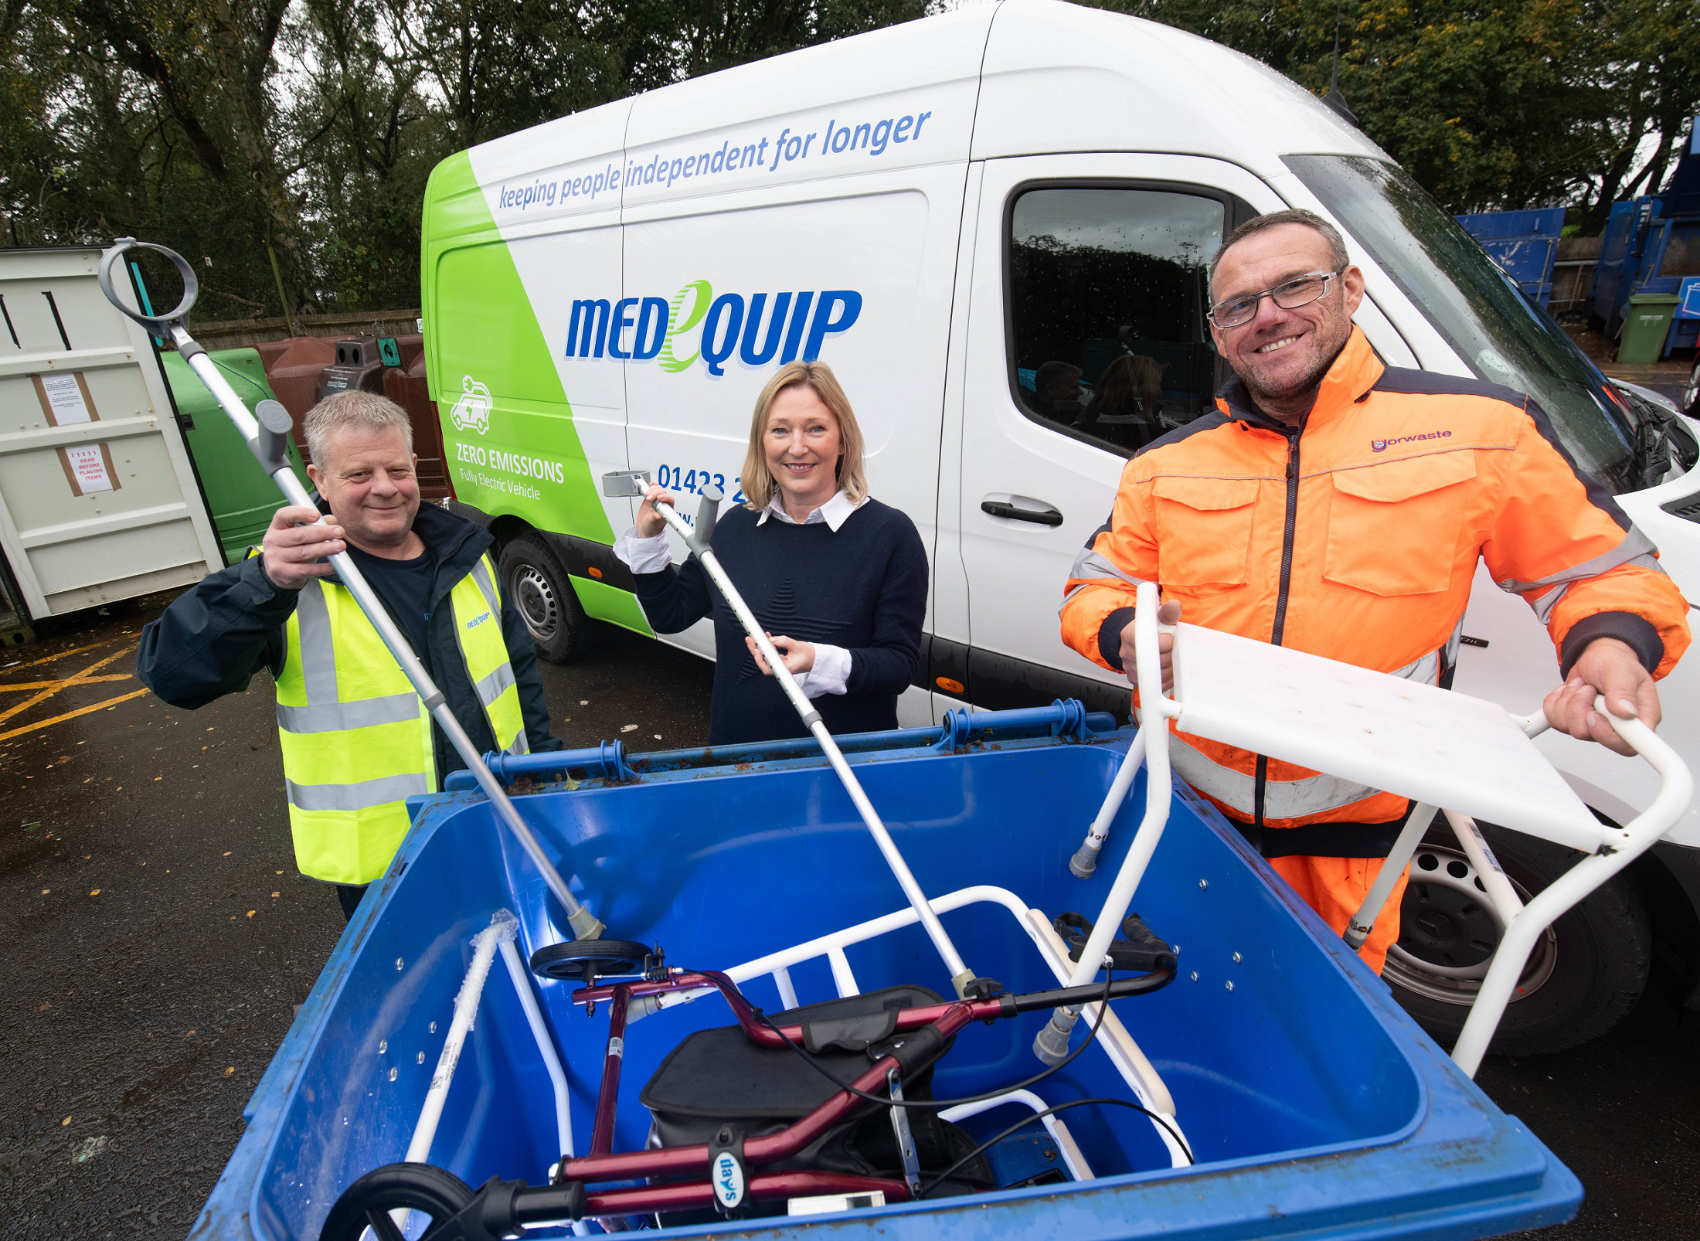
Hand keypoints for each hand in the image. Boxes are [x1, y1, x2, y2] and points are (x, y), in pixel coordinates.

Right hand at [260, 505, 343, 590]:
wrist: (280, 572)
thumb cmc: (294, 547)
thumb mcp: (301, 533)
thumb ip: (316, 524)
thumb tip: (332, 520)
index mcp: (277, 526)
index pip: (284, 515)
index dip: (301, 513)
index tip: (317, 515)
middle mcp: (272, 541)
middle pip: (299, 535)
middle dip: (322, 532)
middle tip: (339, 531)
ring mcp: (275, 558)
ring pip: (304, 552)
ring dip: (325, 548)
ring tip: (340, 546)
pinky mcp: (283, 573)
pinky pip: (306, 570)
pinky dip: (322, 567)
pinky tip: (334, 565)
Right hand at [635, 483, 677, 537]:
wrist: (644, 528)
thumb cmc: (651, 528)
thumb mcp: (652, 523)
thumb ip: (655, 518)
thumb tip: (658, 515)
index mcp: (667, 510)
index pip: (670, 500)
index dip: (665, 497)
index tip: (659, 498)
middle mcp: (663, 504)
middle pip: (663, 493)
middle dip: (656, 493)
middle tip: (649, 498)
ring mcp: (657, 501)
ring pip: (658, 490)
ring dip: (652, 490)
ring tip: (647, 494)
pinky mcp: (651, 499)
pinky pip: (653, 490)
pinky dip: (652, 486)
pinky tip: (650, 485)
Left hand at [746, 633, 814, 677]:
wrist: (816, 658)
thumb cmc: (809, 655)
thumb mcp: (797, 645)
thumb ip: (783, 641)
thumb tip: (770, 639)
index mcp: (786, 669)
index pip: (769, 668)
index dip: (760, 660)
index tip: (756, 649)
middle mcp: (781, 668)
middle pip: (764, 662)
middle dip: (755, 650)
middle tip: (749, 640)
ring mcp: (780, 664)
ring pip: (766, 657)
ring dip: (759, 647)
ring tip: (753, 637)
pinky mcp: (781, 660)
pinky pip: (771, 653)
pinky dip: (768, 645)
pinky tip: (766, 637)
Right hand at [1116, 599, 1181, 692]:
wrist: (1135, 640)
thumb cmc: (1147, 629)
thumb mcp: (1156, 616)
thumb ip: (1167, 612)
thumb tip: (1175, 605)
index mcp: (1129, 634)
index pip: (1150, 642)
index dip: (1166, 642)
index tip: (1171, 639)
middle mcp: (1126, 652)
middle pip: (1155, 661)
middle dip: (1170, 656)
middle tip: (1174, 649)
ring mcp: (1130, 667)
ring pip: (1156, 675)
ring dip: (1170, 669)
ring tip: (1171, 659)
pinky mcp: (1135, 679)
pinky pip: (1154, 686)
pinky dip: (1165, 680)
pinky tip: (1167, 670)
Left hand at [1542, 637, 1659, 756]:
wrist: (1596, 657)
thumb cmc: (1614, 663)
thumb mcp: (1621, 670)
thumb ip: (1623, 691)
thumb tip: (1626, 713)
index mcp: (1640, 718)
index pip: (1628, 746)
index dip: (1607, 737)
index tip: (1594, 716)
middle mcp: (1618, 728)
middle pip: (1592, 736)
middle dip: (1582, 708)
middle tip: (1589, 689)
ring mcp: (1595, 727)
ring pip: (1571, 728)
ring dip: (1570, 701)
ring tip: (1582, 686)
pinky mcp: (1575, 723)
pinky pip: (1556, 720)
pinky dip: (1557, 701)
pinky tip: (1571, 691)